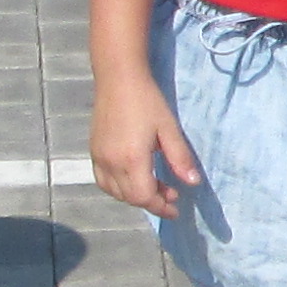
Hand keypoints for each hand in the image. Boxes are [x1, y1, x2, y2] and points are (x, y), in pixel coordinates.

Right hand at [91, 78, 201, 216]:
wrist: (118, 78)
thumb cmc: (147, 100)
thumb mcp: (169, 128)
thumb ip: (180, 158)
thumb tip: (193, 183)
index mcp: (132, 159)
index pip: (144, 197)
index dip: (161, 207)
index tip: (176, 209)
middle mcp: (112, 163)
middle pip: (130, 198)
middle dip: (152, 201)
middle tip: (171, 193)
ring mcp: (99, 158)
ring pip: (115, 192)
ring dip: (135, 195)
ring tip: (154, 185)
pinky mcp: (93, 151)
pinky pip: (103, 180)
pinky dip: (118, 187)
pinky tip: (132, 178)